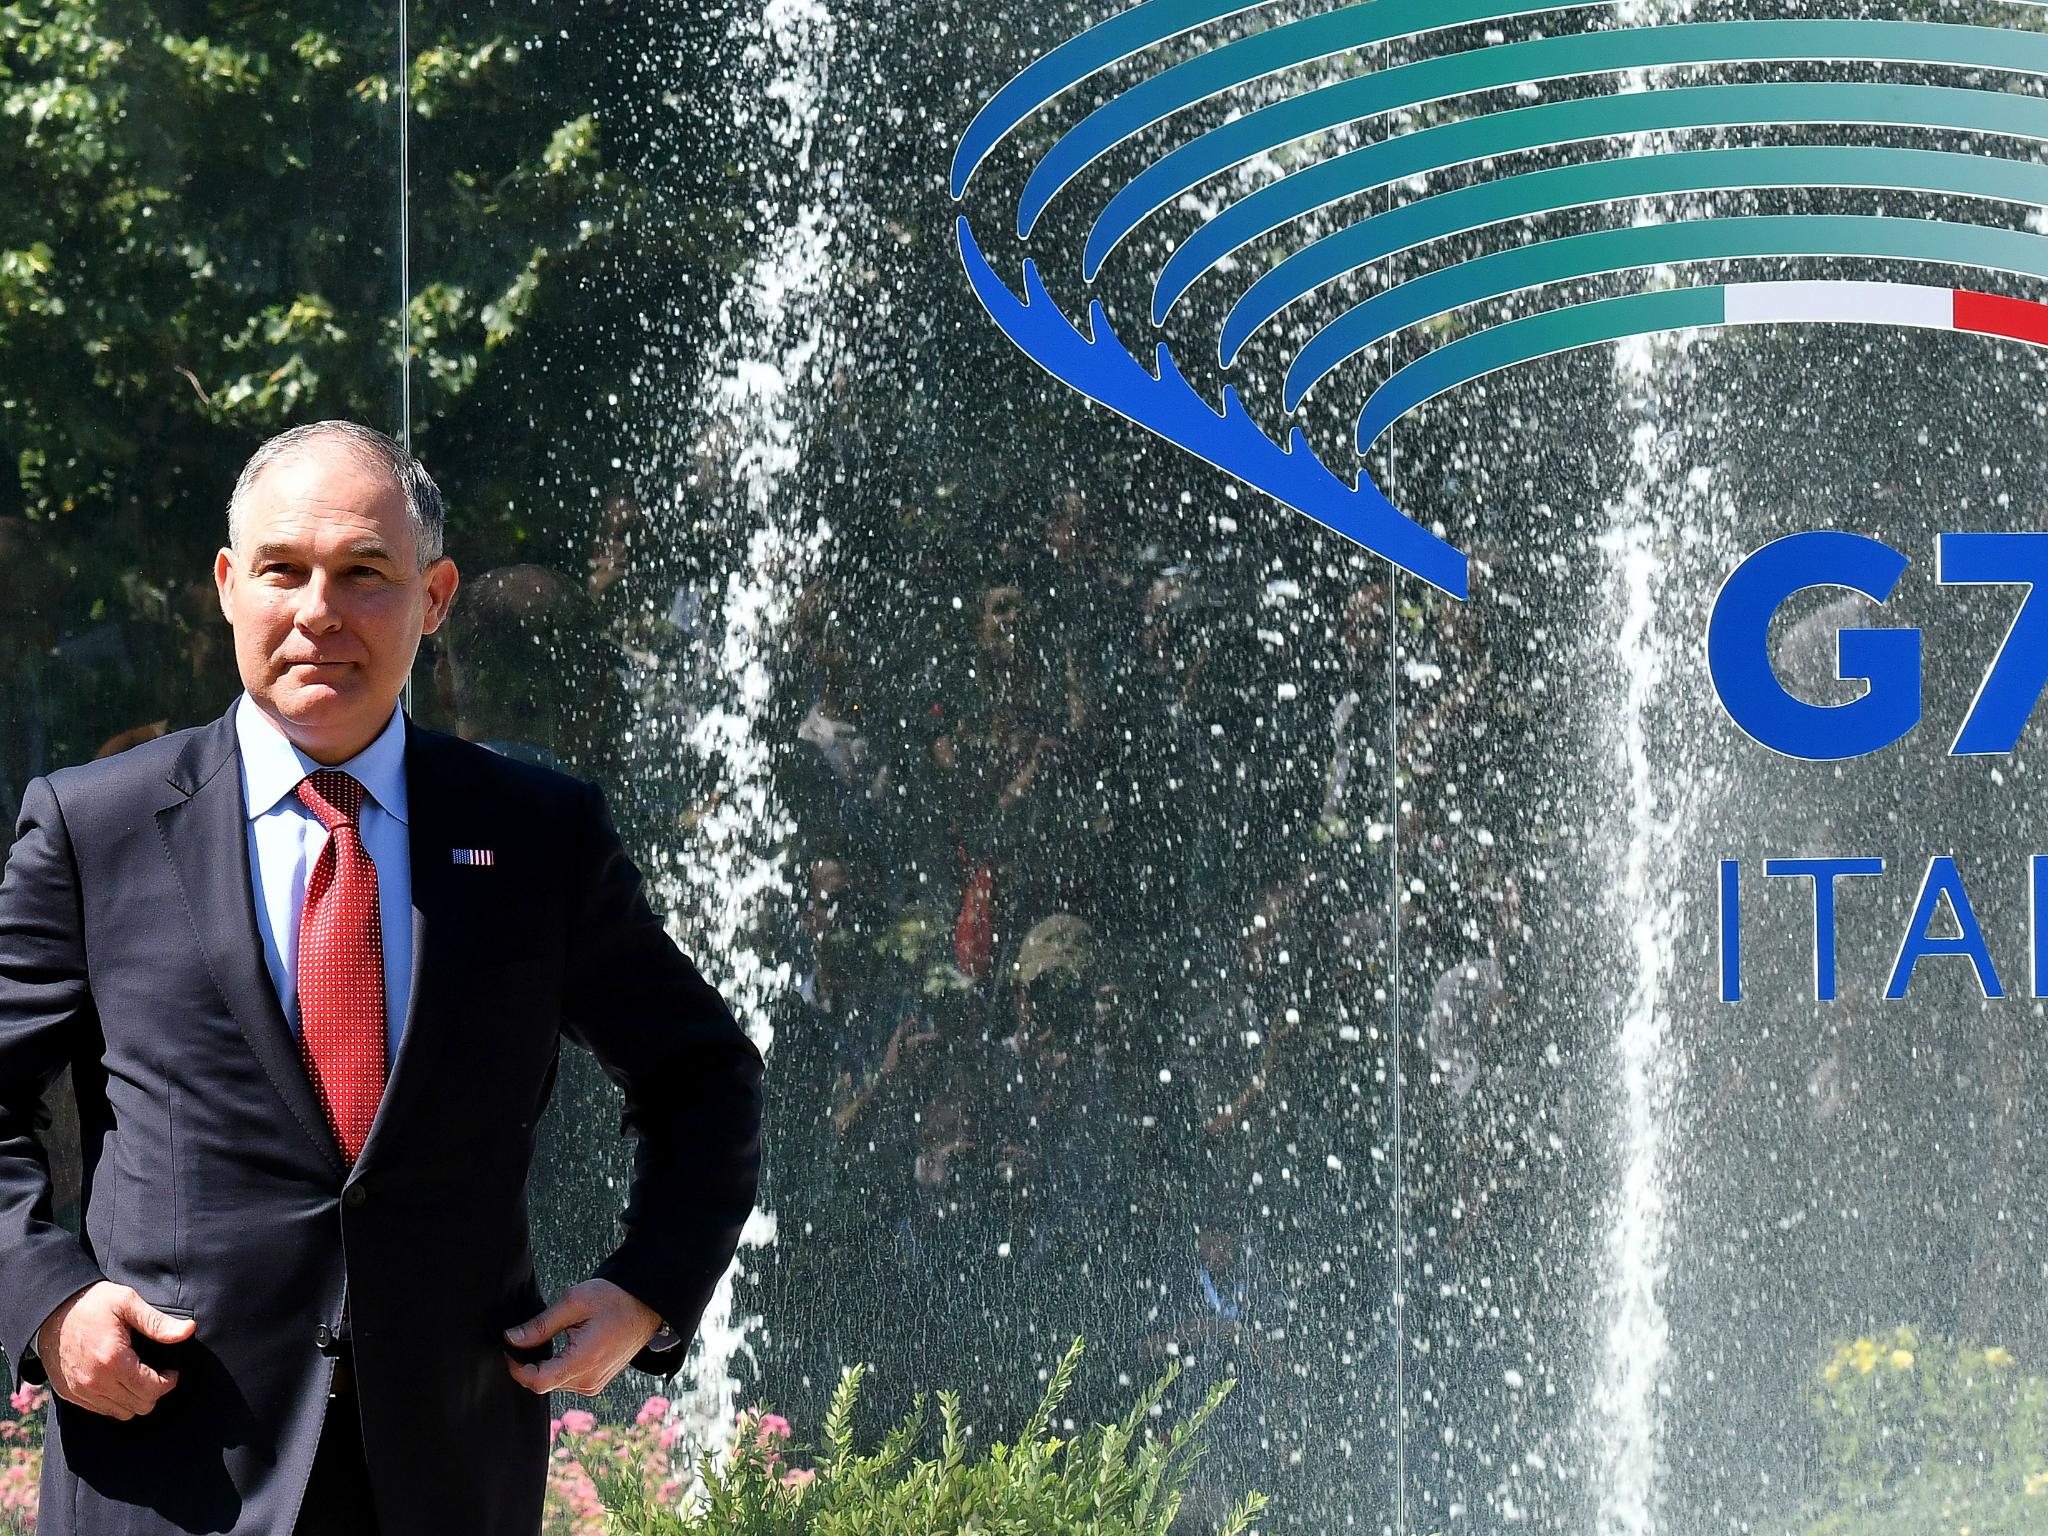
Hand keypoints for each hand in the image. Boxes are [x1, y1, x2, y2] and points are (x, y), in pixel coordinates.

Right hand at [36, 1282, 193, 1420]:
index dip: (169, 1381)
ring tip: (138, 1377)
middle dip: (155, 1390)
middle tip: (156, 1372)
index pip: (152, 1390)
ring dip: (135, 1398)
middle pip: (140, 1406)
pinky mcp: (69, 1393)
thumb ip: (158, 1322)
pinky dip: (115, 1401)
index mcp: (113, 1360)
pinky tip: (118, 1381)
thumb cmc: (93, 1303)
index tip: (170, 1369)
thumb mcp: (128, 1303)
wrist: (52, 1310)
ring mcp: (80, 1390)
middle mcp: (94, 1381)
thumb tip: (188, 1330)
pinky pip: (100, 1410)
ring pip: (121, 1413)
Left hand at [503, 1278, 661, 1396]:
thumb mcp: (574, 1302)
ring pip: (555, 1382)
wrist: (647, 1305)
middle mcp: (589, 1380)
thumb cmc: (615, 1298)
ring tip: (556, 1336)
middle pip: (544, 1383)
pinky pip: (568, 1381)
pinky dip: (560, 1367)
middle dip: (530, 1364)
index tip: (510, 1349)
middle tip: (529, 1336)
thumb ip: (541, 1324)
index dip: (517, 1368)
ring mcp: (594, 1383)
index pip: (537, 1380)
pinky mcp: (597, 1382)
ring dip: (546, 1365)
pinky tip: (566, 1345)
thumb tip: (513, 1338)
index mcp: (584, 1361)